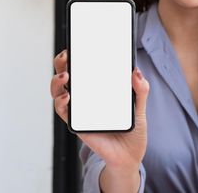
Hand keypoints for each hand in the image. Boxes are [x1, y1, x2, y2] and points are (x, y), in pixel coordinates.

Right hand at [50, 49, 149, 172]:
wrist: (129, 155)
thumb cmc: (132, 128)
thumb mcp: (140, 106)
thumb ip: (140, 89)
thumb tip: (136, 71)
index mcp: (99, 87)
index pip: (84, 66)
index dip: (77, 54)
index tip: (75, 43)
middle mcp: (85, 96)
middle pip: (66, 75)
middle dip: (62, 63)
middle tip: (66, 56)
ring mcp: (79, 109)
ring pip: (59, 91)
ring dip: (57, 81)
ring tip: (65, 77)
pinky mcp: (77, 124)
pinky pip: (63, 112)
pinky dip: (61, 103)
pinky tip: (67, 97)